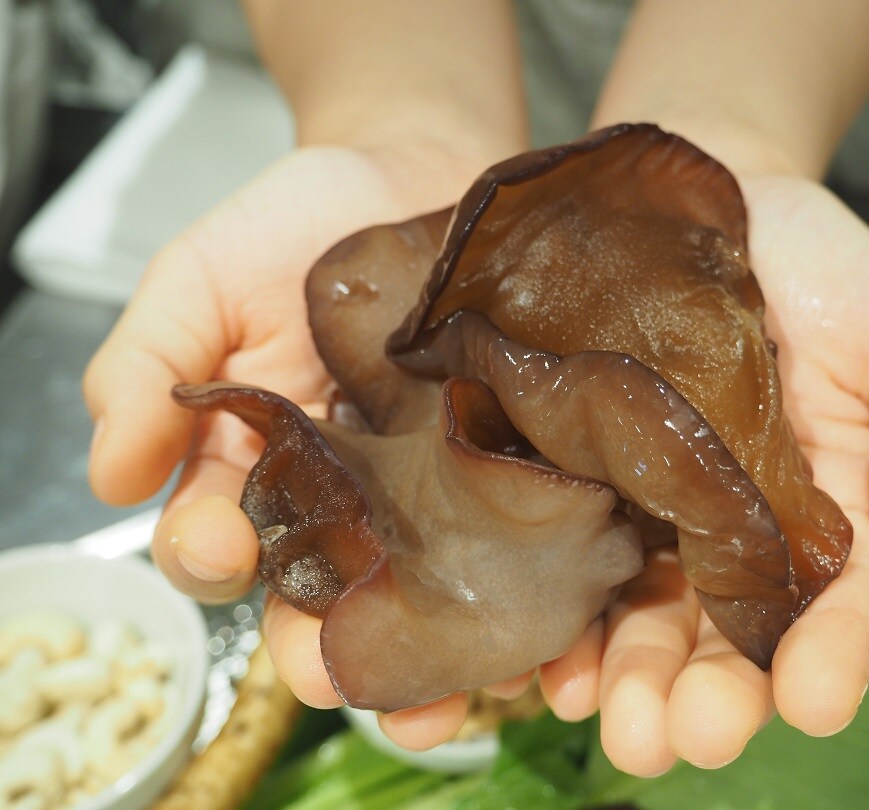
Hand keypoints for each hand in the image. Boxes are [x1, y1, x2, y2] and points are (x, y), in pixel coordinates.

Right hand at [82, 144, 536, 747]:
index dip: (211, 552)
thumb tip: (109, 476)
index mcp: (258, 472)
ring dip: (440, 662)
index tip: (221, 542)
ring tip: (458, 695)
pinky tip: (550, 629)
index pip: (219, 543)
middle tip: (342, 671)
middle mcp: (348, 505)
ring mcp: (437, 497)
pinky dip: (539, 598)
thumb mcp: (200, 279)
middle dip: (331, 650)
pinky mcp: (517, 474)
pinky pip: (529, 550)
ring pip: (434, 602)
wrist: (415, 163)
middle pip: (329, 602)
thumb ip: (145, 366)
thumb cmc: (296, 222)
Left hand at [554, 174, 868, 775]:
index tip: (813, 701)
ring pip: (647, 617)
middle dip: (711, 694)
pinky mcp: (584, 482)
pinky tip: (550, 668)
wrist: (708, 200)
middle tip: (684, 736)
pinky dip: (564, 626)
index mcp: (825, 509)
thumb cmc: (817, 265)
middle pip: (728, 633)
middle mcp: (737, 531)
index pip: (835, 600)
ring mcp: (655, 513)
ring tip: (619, 726)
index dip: (830, 654)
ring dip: (633, 681)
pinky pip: (574, 566)